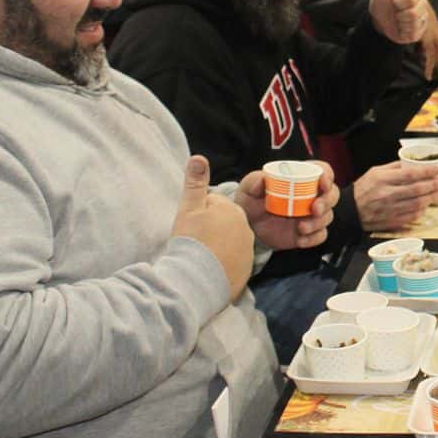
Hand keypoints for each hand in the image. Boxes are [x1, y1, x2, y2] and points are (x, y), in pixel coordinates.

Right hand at [171, 155, 252, 299]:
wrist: (197, 281)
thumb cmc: (191, 241)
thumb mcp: (189, 209)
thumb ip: (195, 183)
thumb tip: (199, 156)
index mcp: (232, 210)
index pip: (213, 205)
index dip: (198, 215)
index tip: (190, 228)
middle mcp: (245, 228)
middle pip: (223, 224)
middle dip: (210, 230)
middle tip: (195, 242)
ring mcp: (247, 251)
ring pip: (229, 243)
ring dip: (217, 247)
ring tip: (201, 257)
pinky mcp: (246, 271)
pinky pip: (233, 263)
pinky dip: (223, 265)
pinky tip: (210, 270)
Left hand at [236, 160, 337, 250]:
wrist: (248, 226)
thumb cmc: (251, 201)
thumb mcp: (248, 188)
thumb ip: (254, 181)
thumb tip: (262, 181)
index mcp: (300, 178)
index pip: (322, 171)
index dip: (327, 175)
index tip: (322, 182)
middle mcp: (311, 195)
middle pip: (332, 194)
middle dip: (327, 201)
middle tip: (314, 209)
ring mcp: (311, 214)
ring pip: (328, 216)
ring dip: (318, 222)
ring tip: (301, 228)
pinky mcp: (309, 232)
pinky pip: (321, 235)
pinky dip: (313, 238)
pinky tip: (300, 240)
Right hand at [354, 162, 437, 231]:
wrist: (350, 211)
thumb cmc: (363, 190)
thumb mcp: (375, 172)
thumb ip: (394, 167)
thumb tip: (412, 164)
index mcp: (382, 179)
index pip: (410, 174)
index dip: (426, 172)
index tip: (436, 170)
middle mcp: (387, 194)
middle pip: (417, 189)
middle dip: (434, 185)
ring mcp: (390, 209)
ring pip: (417, 203)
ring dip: (432, 198)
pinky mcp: (392, 221)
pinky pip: (412, 216)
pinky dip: (422, 210)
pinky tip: (426, 205)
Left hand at [368, 0, 429, 44]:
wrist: (379, 22)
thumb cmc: (381, 3)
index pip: (410, 0)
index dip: (398, 3)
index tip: (393, 1)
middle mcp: (422, 4)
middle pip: (413, 13)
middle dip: (399, 15)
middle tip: (395, 11)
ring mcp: (423, 18)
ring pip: (414, 24)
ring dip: (401, 23)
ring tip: (398, 19)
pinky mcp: (421, 30)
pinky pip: (414, 34)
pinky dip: (403, 32)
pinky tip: (401, 28)